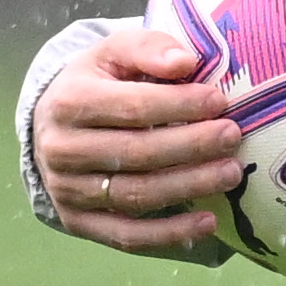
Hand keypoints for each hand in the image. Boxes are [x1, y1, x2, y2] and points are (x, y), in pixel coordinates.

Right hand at [34, 23, 242, 259]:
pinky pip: (127, 236)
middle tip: (233, 136)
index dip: (179, 105)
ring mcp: (67, 191)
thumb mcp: (113, 53)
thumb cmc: (96, 84)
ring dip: (189, 187)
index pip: (132, 108)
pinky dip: (170, 234)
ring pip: (135, 196)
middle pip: (136, 153)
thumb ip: (148, 48)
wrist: (51, 127)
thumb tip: (185, 62)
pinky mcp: (79, 222)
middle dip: (191, 146)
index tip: (219, 101)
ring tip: (231, 174)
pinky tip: (208, 222)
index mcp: (68, 102)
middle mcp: (61, 150)